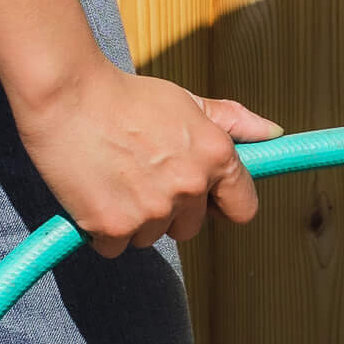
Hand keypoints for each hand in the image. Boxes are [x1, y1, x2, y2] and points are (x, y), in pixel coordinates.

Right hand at [15, 60, 282, 257]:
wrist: (69, 98)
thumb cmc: (129, 97)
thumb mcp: (188, 101)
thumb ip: (234, 122)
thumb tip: (275, 134)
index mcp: (216, 156)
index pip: (243, 208)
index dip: (225, 205)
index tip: (209, 199)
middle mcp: (190, 187)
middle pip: (191, 227)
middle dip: (172, 211)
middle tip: (145, 176)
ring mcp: (152, 210)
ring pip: (151, 236)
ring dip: (136, 219)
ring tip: (117, 178)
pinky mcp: (113, 228)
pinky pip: (115, 247)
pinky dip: (104, 230)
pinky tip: (95, 193)